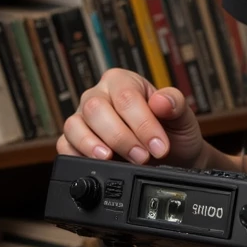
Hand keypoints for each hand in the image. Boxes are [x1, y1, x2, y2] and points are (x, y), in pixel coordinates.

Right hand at [56, 68, 206, 168]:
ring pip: (75, 125)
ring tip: (113, 160)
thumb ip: (175, 104)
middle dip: (120, 137)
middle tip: (142, 157)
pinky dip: (77, 156)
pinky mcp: (73, 140)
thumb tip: (161, 101)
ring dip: (94, 146)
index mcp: (123, 81)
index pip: (126, 97)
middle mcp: (98, 96)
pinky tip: (97, 164)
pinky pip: (64, 145)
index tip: (159, 146)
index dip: (142, 124)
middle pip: (96, 109)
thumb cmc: (172, 132)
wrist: (171, 158)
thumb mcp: (182, 116)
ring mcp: (82, 118)